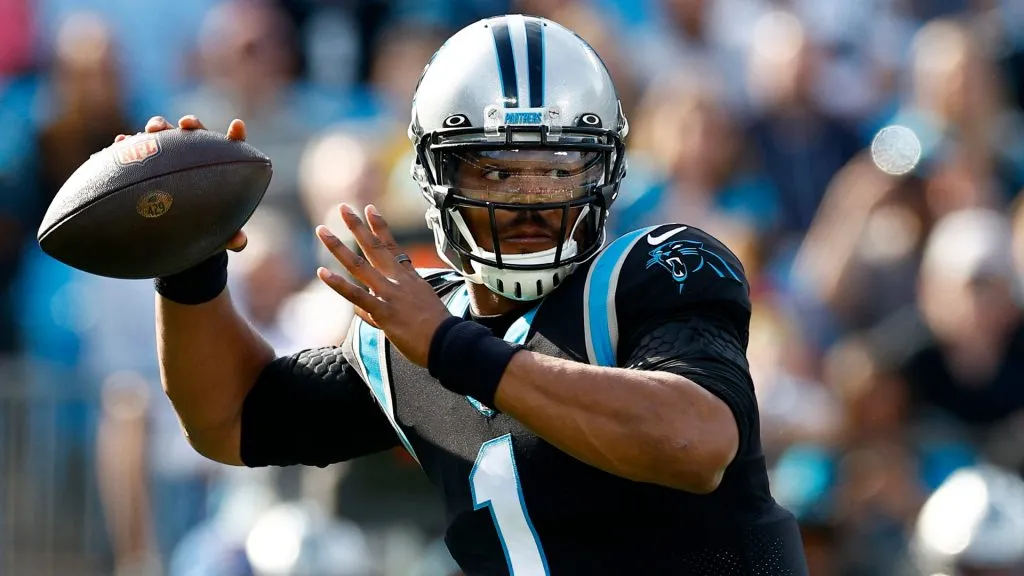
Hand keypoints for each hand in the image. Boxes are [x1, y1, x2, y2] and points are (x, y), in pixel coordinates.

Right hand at [114, 115, 249, 251]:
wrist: (171, 232)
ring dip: (159, 126)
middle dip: (191, 124)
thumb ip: (229, 236)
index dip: (235, 135)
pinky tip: (120, 143)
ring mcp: (167, 155)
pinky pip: (135, 150)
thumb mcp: (216, 234)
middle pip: (195, 133)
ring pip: (165, 135)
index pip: (230, 147)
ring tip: (153, 129)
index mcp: (218, 167)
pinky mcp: (144, 161)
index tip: (237, 126)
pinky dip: (128, 144)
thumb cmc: (201, 229)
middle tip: (185, 124)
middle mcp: (193, 155)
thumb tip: (239, 242)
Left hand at [316, 203, 453, 366]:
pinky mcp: (383, 312)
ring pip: (358, 265)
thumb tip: (363, 311)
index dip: (379, 226)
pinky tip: (322, 273)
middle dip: (356, 226)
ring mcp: (389, 294)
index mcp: (409, 278)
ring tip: (321, 231)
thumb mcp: (420, 308)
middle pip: (373, 247)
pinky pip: (356, 295)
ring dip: (338, 246)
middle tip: (342, 207)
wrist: (449, 342)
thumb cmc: (437, 330)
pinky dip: (338, 284)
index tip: (369, 208)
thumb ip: (389, 305)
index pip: (392, 246)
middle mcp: (398, 280)